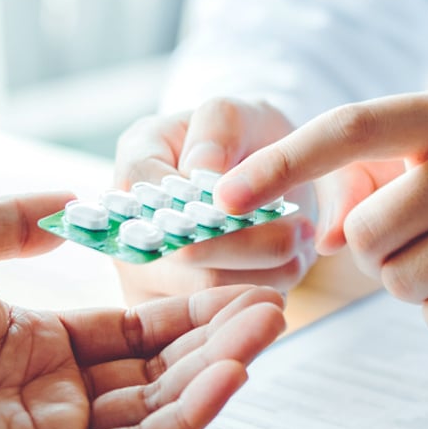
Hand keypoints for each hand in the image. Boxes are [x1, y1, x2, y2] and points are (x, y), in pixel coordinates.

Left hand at [0, 194, 285, 428]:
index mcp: (30, 342)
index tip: (233, 285)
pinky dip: (189, 416)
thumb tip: (73, 201)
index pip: (132, 332)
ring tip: (265, 329)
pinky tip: (229, 376)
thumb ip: (17, 219)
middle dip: (217, 339)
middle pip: (158, 370)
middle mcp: (48, 392)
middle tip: (270, 306)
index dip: (186, 312)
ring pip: (158, 409)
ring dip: (217, 371)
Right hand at [113, 100, 317, 304]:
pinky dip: (265, 293)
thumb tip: (201, 173)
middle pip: (186, 256)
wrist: (259, 175)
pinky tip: (286, 270)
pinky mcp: (180, 311)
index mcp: (134, 170)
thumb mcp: (235, 113)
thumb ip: (217, 130)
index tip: (253, 201)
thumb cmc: (242, 138)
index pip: (155, 196)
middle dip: (249, 245)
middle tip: (299, 231)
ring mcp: (150, 278)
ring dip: (266, 272)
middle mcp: (129, 231)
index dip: (206, 206)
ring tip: (299, 246)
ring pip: (211, 292)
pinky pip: (225, 316)